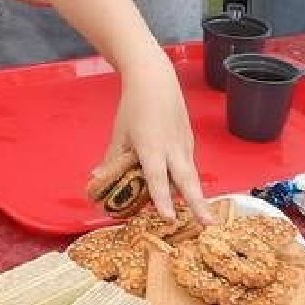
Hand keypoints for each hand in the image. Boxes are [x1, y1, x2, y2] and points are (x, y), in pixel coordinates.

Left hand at [104, 57, 210, 220]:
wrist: (155, 80)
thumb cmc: (133, 107)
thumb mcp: (120, 134)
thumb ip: (112, 159)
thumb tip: (97, 178)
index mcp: (151, 147)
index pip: (157, 178)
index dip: (161, 199)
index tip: (167, 217)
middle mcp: (172, 149)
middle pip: (187, 180)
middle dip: (198, 204)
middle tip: (208, 224)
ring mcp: (184, 144)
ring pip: (190, 174)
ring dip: (195, 194)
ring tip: (202, 216)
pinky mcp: (189, 140)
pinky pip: (189, 164)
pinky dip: (188, 178)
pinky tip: (185, 189)